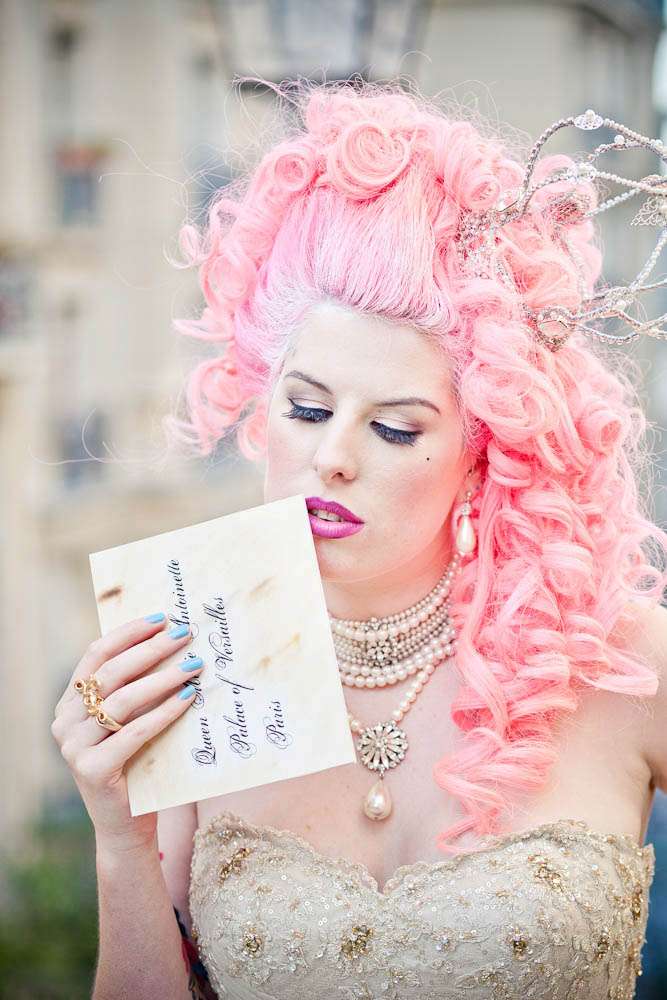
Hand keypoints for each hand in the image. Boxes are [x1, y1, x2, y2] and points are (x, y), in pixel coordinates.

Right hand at [51, 614, 203, 854]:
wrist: (126, 826)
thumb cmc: (135, 764)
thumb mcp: (130, 720)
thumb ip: (137, 688)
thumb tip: (174, 642)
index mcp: (70, 702)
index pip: (96, 654)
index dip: (128, 633)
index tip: (162, 618)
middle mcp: (65, 722)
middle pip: (110, 673)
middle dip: (151, 650)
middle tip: (184, 635)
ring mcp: (74, 747)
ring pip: (122, 701)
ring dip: (162, 678)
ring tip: (193, 666)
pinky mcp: (92, 771)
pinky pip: (133, 733)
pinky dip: (163, 712)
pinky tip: (187, 698)